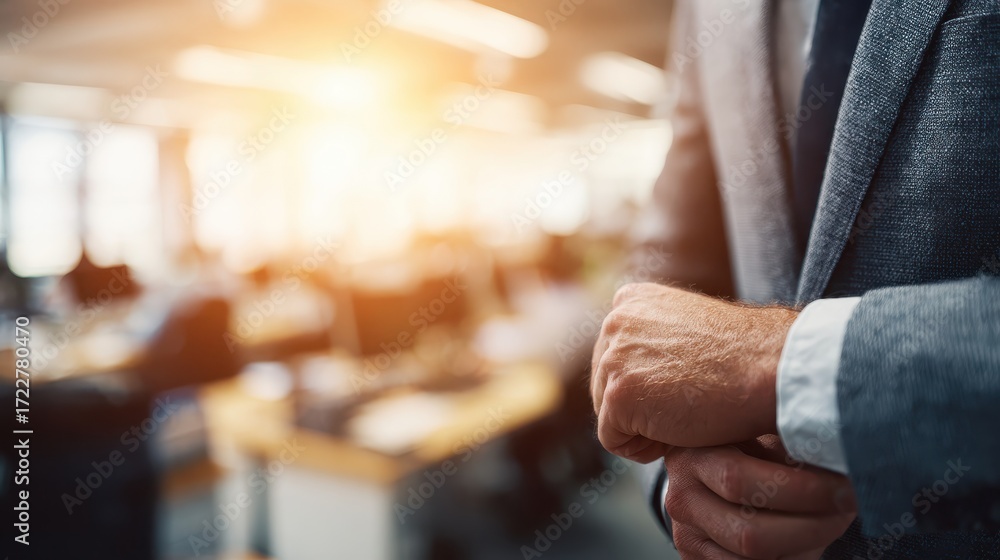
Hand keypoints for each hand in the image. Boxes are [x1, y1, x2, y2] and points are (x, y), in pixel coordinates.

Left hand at [590, 283, 796, 461]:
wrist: (773, 369)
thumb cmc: (743, 356)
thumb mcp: (686, 331)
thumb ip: (651, 341)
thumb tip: (634, 371)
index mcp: (630, 300)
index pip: (615, 359)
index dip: (650, 385)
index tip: (688, 384)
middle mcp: (615, 320)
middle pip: (605, 385)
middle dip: (643, 407)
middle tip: (690, 403)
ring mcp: (613, 356)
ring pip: (609, 414)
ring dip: (646, 426)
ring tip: (688, 414)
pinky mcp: (619, 395)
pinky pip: (615, 440)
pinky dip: (645, 448)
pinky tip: (680, 432)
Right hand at [665, 436, 856, 558]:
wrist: (712, 469)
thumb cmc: (747, 443)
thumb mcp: (759, 429)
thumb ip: (785, 436)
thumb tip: (835, 449)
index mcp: (691, 457)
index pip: (739, 481)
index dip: (800, 489)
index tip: (843, 485)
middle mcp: (681, 500)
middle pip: (750, 534)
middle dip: (812, 527)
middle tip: (847, 508)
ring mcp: (687, 536)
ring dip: (805, 547)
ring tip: (832, 522)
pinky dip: (789, 559)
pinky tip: (807, 539)